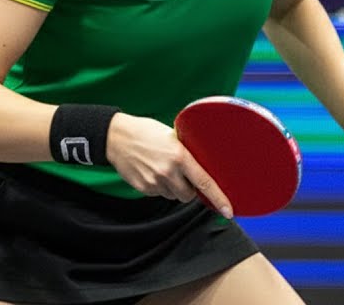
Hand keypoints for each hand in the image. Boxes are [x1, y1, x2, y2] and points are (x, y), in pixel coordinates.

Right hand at [106, 113, 234, 217]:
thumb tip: (202, 164)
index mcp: (180, 156)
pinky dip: (159, 187)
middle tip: (181, 175)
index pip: (205, 183)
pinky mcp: (143, 188)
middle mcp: (168, 172)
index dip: (219, 199)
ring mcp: (154, 182)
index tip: (229, 211)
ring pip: (173, 196)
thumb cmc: (144, 132)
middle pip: (189, 196)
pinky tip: (151, 171)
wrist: (114, 137)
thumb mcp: (170, 135)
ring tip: (162, 170)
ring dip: (173, 188)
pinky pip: (158, 194)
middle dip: (188, 189)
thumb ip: (186, 152)